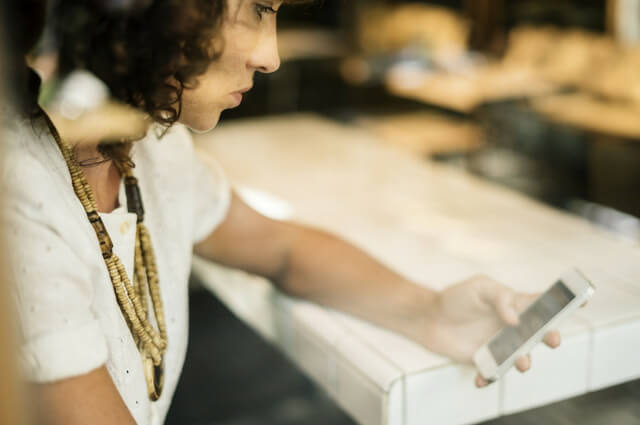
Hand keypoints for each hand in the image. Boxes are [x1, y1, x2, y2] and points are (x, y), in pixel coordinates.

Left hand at [418, 275, 560, 387]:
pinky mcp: (486, 360)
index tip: (581, 301)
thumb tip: (515, 319)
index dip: (563, 303)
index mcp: (515, 305)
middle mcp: (513, 327)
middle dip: (551, 337)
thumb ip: (500, 298)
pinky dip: (490, 377)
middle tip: (552, 339)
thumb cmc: (456, 298)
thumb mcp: (479, 287)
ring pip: (522, 357)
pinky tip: (482, 377)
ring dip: (524, 361)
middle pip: (539, 334)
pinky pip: (494, 373)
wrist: (429, 318)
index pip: (543, 303)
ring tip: (520, 362)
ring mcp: (502, 345)